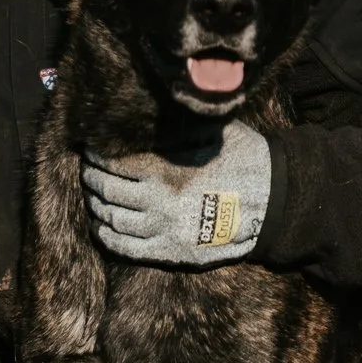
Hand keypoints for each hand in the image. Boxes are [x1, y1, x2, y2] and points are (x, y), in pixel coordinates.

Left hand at [82, 127, 271, 266]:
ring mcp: (164, 230)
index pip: (116, 162)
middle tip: (89, 169)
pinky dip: (107, 236)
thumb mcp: (213, 134)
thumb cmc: (244, 161)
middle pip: (109, 190)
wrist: (272, 203)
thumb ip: (179, 127)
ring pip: (113, 220)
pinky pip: (127, 248)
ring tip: (94, 195)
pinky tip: (103, 225)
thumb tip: (152, 110)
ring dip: (97, 205)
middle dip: (93, 178)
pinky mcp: (171, 252)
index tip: (93, 148)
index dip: (99, 155)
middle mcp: (160, 202)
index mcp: (167, 170)